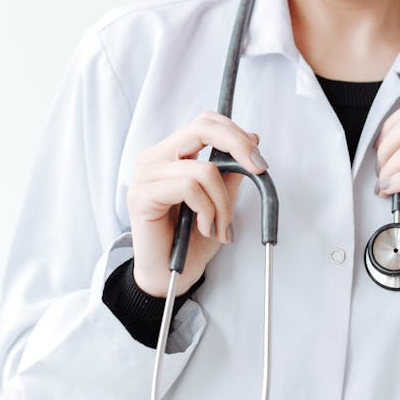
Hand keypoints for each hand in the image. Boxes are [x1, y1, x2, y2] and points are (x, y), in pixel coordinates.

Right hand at [127, 113, 268, 296]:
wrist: (169, 276)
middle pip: (202, 128)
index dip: (236, 133)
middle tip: (259, 169)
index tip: (259, 158)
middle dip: (239, 146)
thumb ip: (231, 171)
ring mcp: (145, 175)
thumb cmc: (191, 239)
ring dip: (223, 203)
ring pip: (204, 169)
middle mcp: (155, 158)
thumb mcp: (221, 200)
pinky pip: (189, 188)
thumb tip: (252, 138)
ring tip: (221, 227)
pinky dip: (207, 210)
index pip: (205, 122)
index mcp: (171, 153)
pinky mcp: (141, 195)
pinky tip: (204, 227)